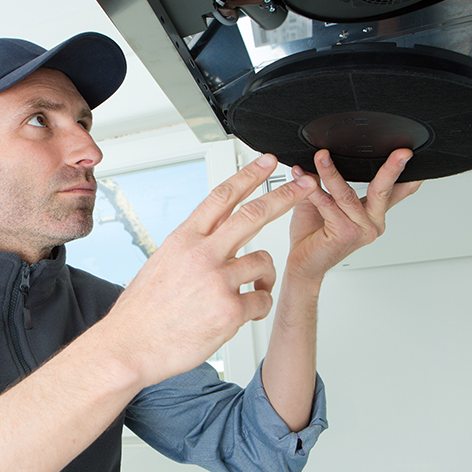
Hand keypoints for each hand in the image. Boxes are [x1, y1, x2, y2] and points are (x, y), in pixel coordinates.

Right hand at [101, 154, 316, 387]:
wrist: (129, 346)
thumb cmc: (145, 308)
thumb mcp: (164, 261)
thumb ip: (193, 245)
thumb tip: (216, 233)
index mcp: (185, 238)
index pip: (222, 197)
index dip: (249, 175)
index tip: (267, 162)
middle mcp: (203, 254)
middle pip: (253, 214)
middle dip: (284, 196)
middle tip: (305, 185)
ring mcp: (217, 280)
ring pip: (263, 261)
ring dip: (266, 274)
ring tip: (255, 287)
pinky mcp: (229, 310)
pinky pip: (263, 299)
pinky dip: (261, 304)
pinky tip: (247, 311)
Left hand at [286, 149, 422, 282]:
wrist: (302, 263)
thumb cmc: (312, 235)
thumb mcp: (324, 201)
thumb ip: (328, 182)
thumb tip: (323, 157)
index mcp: (371, 214)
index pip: (392, 191)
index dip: (404, 174)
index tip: (410, 155)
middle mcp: (371, 222)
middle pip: (382, 190)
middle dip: (391, 169)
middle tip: (401, 153)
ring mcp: (361, 230)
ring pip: (347, 194)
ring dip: (331, 172)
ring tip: (321, 157)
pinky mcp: (345, 233)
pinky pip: (329, 205)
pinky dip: (314, 190)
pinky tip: (303, 177)